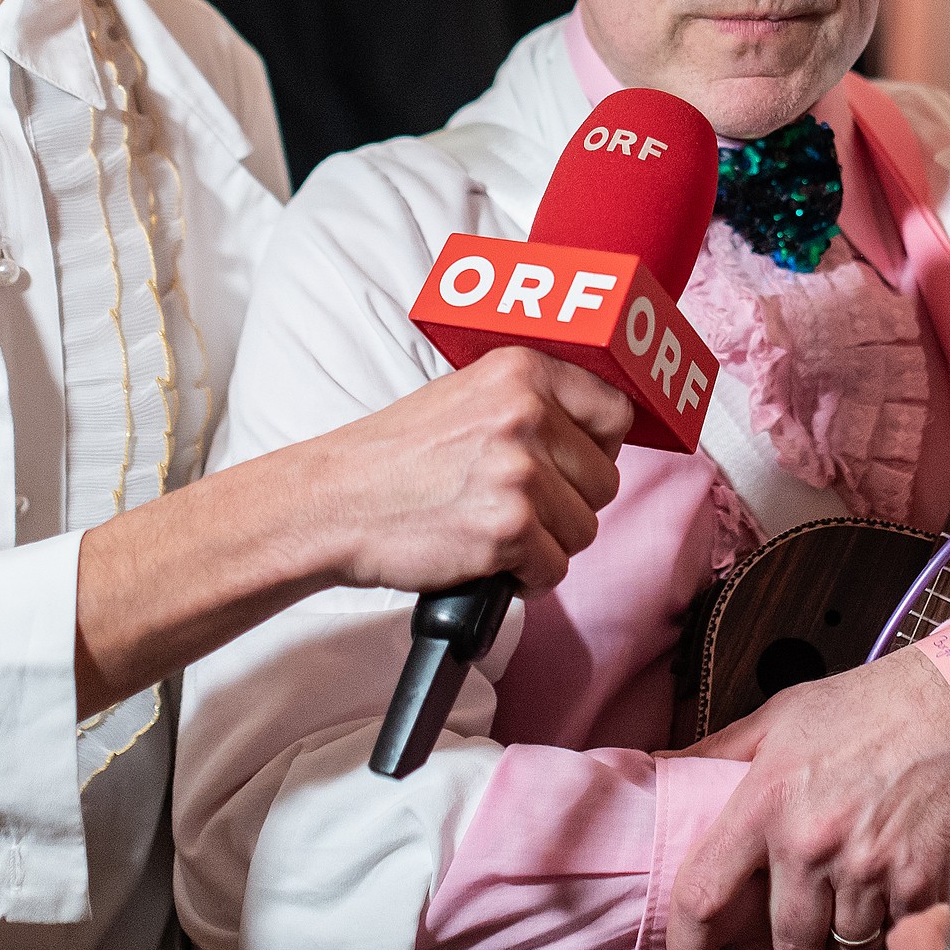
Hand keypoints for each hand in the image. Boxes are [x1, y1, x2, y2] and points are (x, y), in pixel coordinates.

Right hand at [311, 346, 631, 596]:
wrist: (334, 502)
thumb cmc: (395, 457)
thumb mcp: (467, 396)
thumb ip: (532, 404)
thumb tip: (596, 435)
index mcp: (521, 371)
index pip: (616, 411)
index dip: (600, 448)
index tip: (577, 464)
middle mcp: (526, 413)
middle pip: (604, 479)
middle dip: (568, 504)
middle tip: (516, 505)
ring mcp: (520, 472)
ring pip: (584, 529)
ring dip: (547, 543)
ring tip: (494, 530)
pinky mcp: (509, 528)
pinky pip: (555, 568)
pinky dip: (526, 578)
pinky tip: (488, 560)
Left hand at [667, 556, 949, 949]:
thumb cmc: (867, 706)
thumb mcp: (778, 717)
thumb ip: (715, 753)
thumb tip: (659, 771)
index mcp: (765, 802)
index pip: (702, 897)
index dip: (690, 948)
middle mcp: (812, 843)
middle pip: (786, 945)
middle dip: (793, 939)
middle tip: (808, 906)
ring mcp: (869, 869)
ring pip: (842, 948)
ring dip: (845, 932)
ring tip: (856, 886)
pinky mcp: (920, 885)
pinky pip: (893, 937)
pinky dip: (892, 923)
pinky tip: (895, 882)